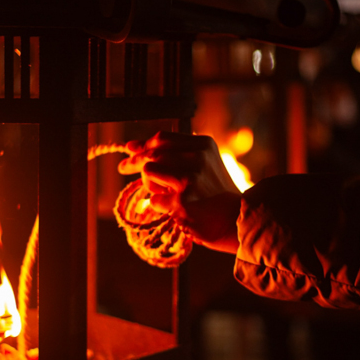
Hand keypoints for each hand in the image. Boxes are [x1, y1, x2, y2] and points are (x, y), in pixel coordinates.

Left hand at [118, 131, 242, 253]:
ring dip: (149, 184)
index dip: (142, 144)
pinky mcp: (182, 201)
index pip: (162, 138)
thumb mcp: (201, 164)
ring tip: (164, 193)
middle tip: (124, 167)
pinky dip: (158, 204)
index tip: (130, 150)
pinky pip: (153, 199)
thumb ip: (171, 153)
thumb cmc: (214, 193)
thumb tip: (131, 146)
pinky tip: (173, 208)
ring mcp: (190, 179)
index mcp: (203, 145)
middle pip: (152, 153)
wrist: (235, 221)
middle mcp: (197, 158)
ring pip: (149, 172)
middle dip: (134, 161)